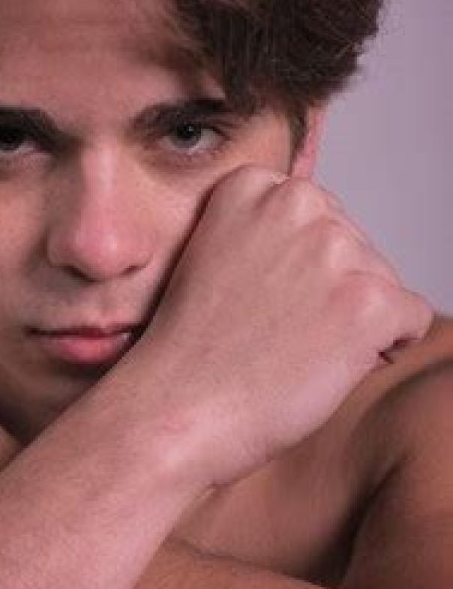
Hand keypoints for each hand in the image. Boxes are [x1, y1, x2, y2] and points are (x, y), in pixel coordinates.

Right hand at [118, 165, 432, 488]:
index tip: (262, 294)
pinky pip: (410, 320)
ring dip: (352, 320)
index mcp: (252, 185)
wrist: (178, 403)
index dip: (300, 265)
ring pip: (383, 282)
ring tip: (291, 346)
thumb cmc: (195, 343)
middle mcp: (295, 201)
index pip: (318, 215)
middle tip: (275, 325)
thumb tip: (337, 244)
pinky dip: (381, 349)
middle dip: (331, 288)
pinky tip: (324, 364)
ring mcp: (333, 248)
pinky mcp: (367, 300)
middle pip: (354, 246)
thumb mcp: (219, 255)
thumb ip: (271, 230)